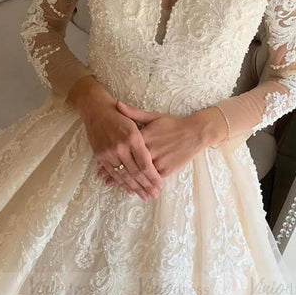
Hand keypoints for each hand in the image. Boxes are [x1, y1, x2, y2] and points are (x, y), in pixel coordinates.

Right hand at [66, 78, 162, 200]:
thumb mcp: (136, 122)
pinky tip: (128, 189)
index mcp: (133, 137)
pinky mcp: (100, 156)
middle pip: (136, 172)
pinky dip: (120, 182)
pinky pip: (112, 173)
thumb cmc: (120, 116)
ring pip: (124, 175)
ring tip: (143, 196)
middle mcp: (121, 146)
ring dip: (134, 187)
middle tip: (153, 195)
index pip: (145, 164)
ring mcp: (109, 152)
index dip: (153, 177)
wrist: (96, 110)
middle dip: (145, 186)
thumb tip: (156, 158)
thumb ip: (147, 139)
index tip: (160, 185)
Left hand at [96, 100, 227, 183]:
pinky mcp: (166, 169)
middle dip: (116, 174)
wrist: (195, 132)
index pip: (122, 149)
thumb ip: (133, 113)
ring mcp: (157, 161)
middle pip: (128, 165)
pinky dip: (144, 185)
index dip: (111, 158)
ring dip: (128, 183)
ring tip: (118, 189)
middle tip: (105, 181)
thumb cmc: (173, 123)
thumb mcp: (153, 116)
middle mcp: (148, 150)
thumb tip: (116, 104)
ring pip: (139, 175)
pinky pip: (152, 179)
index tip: (100, 165)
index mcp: (142, 136)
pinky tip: (137, 190)